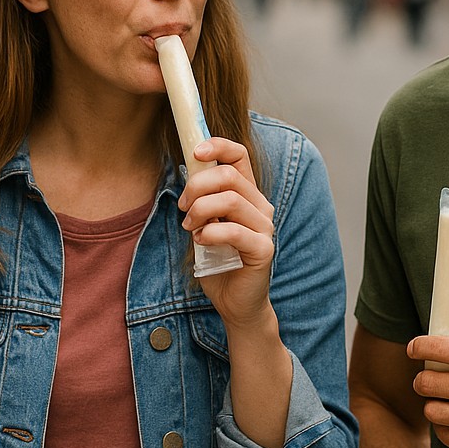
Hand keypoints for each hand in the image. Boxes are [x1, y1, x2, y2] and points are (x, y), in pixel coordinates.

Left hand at [178, 137, 275, 331]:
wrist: (234, 302)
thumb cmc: (219, 262)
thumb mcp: (205, 224)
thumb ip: (202, 201)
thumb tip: (189, 173)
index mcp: (247, 195)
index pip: (239, 156)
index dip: (218, 146)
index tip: (194, 152)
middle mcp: (260, 207)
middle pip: (228, 175)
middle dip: (197, 186)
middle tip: (183, 207)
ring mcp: (265, 228)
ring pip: (230, 199)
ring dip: (200, 210)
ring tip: (190, 227)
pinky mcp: (263, 249)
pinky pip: (235, 231)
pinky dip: (211, 232)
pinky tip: (201, 241)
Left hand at [405, 336, 448, 447]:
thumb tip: (443, 351)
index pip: (444, 349)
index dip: (421, 347)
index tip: (414, 348)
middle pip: (430, 383)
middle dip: (424, 380)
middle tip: (428, 381)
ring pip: (435, 412)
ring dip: (434, 406)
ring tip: (444, 403)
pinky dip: (447, 429)